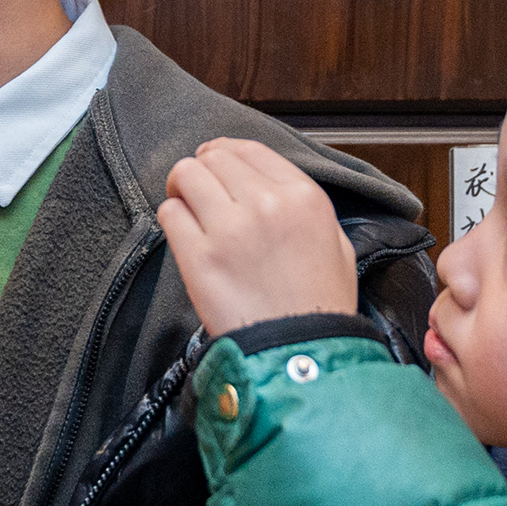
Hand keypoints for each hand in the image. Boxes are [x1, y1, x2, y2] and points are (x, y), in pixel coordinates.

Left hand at [156, 138, 357, 338]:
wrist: (300, 355)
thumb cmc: (319, 306)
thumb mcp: (336, 244)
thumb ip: (306, 208)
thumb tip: (272, 187)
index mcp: (303, 197)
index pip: (250, 150)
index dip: (226, 151)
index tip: (215, 159)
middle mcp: (266, 204)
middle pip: (215, 158)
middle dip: (203, 169)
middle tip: (198, 188)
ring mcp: (230, 229)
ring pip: (187, 176)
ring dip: (182, 187)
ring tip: (185, 204)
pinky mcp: (199, 257)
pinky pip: (170, 214)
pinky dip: (172, 217)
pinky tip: (183, 232)